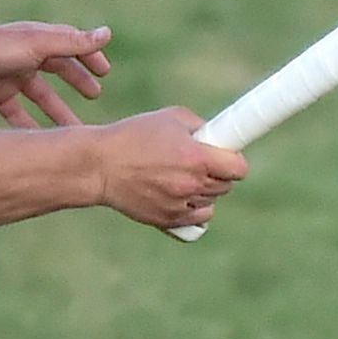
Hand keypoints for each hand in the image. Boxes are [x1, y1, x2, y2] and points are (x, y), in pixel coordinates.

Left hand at [0, 20, 113, 126]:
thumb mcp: (40, 46)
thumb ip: (73, 43)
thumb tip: (107, 33)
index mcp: (40, 41)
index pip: (71, 46)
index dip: (89, 57)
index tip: (105, 72)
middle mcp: (27, 57)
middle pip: (58, 71)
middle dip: (77, 82)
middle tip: (95, 96)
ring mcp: (11, 76)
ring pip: (41, 96)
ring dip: (58, 111)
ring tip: (74, 131)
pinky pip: (18, 113)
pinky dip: (30, 126)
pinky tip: (40, 143)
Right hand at [93, 107, 248, 230]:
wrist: (98, 166)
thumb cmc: (132, 136)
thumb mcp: (170, 118)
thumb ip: (200, 126)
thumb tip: (217, 135)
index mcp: (196, 158)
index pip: (239, 169)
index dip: (235, 161)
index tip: (228, 156)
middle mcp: (191, 184)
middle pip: (226, 186)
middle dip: (218, 173)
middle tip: (199, 161)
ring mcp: (180, 206)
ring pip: (211, 203)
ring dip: (205, 191)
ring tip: (181, 176)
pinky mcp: (168, 221)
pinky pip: (197, 220)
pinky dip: (193, 210)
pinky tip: (179, 195)